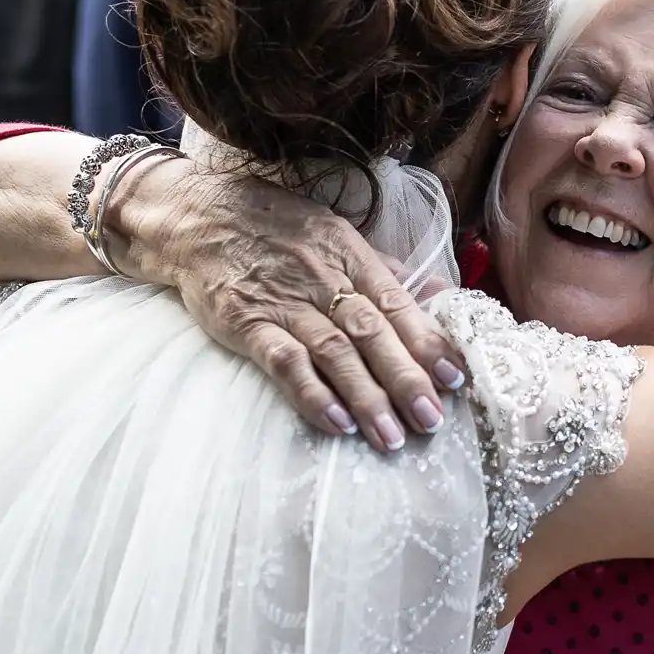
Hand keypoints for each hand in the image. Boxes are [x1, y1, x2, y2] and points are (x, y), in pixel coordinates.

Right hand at [122, 164, 467, 452]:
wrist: (198, 217)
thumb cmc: (275, 227)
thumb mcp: (336, 234)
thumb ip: (388, 270)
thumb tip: (442, 296)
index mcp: (350, 255)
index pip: (397, 304)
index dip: (427, 342)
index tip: (455, 378)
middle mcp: (322, 279)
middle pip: (371, 333)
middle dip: (405, 379)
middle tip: (431, 421)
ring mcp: (284, 302)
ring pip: (334, 352)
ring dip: (366, 397)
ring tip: (391, 436)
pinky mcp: (246, 322)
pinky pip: (283, 361)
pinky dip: (311, 392)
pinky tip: (336, 422)